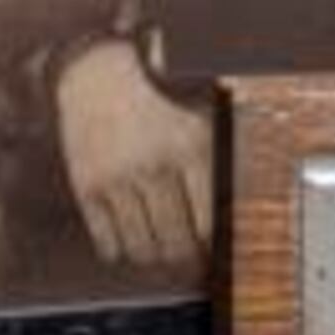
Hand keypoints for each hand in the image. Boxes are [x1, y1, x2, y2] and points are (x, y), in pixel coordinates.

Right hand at [49, 37, 212, 270]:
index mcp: (192, 146)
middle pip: (177, 243)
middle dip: (186, 260)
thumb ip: (223, 157)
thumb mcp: (202, 116)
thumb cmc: (159, 96)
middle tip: (190, 262)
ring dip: (154, 258)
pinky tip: (129, 243)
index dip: (213, 247)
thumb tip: (247, 208)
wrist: (97, 72)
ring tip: (161, 254)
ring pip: (142, 248)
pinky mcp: (87, 186)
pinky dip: (119, 251)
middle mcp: (155, 165)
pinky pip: (106, 241)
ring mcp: (118, 178)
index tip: (214, 253)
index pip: (209, 222)